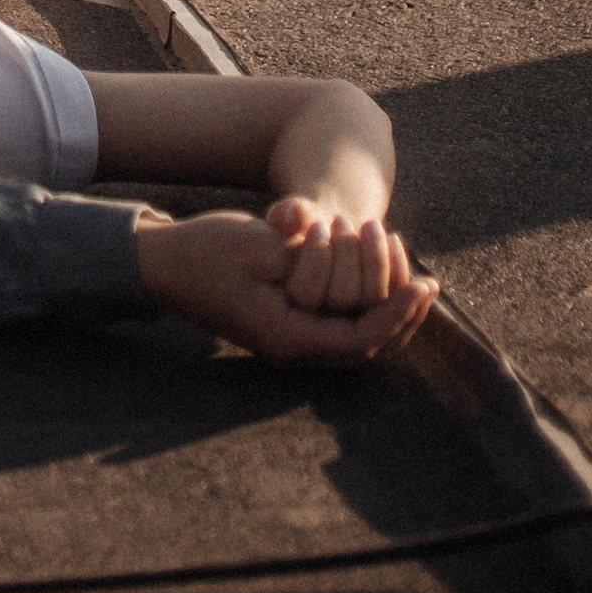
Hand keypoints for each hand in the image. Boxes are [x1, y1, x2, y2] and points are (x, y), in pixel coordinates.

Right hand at [135, 206, 435, 364]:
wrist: (161, 264)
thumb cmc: (205, 251)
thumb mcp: (257, 243)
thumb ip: (302, 252)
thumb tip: (339, 248)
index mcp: (288, 337)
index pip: (362, 337)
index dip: (398, 313)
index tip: (426, 285)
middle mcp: (293, 348)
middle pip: (367, 346)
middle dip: (402, 315)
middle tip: (430, 283)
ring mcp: (289, 340)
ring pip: (355, 338)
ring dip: (384, 308)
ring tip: (408, 275)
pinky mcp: (286, 325)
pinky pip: (338, 325)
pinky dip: (362, 304)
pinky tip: (374, 278)